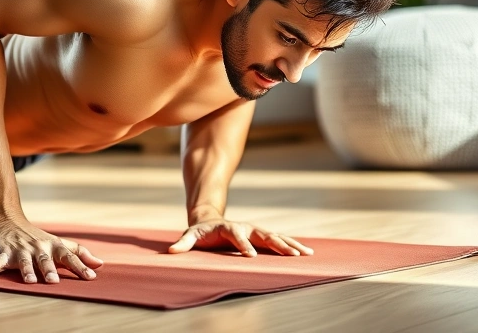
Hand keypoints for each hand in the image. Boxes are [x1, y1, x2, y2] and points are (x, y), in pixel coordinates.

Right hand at [0, 215, 103, 283]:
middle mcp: (38, 247)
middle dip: (49, 270)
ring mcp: (20, 249)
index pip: (69, 256)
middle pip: (45, 259)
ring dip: (26, 271)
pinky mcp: (3, 252)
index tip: (91, 277)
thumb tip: (101, 264)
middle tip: (55, 281)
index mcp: (52, 246)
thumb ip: (78, 253)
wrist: (5, 218)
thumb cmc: (35, 236)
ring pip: (24, 261)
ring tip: (29, 281)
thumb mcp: (57, 243)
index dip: (80, 266)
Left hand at [168, 216, 313, 256]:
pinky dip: (292, 246)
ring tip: (305, 253)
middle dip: (276, 244)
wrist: (210, 222)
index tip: (251, 255)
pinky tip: (306, 252)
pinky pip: (278, 241)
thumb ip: (183, 244)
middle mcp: (244, 227)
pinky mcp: (261, 237)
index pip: (236, 235)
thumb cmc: (200, 233)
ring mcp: (254, 231)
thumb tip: (171, 252)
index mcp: (227, 227)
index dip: (243, 244)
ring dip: (290, 244)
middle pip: (262, 234)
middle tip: (290, 254)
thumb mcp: (190, 237)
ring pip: (275, 236)